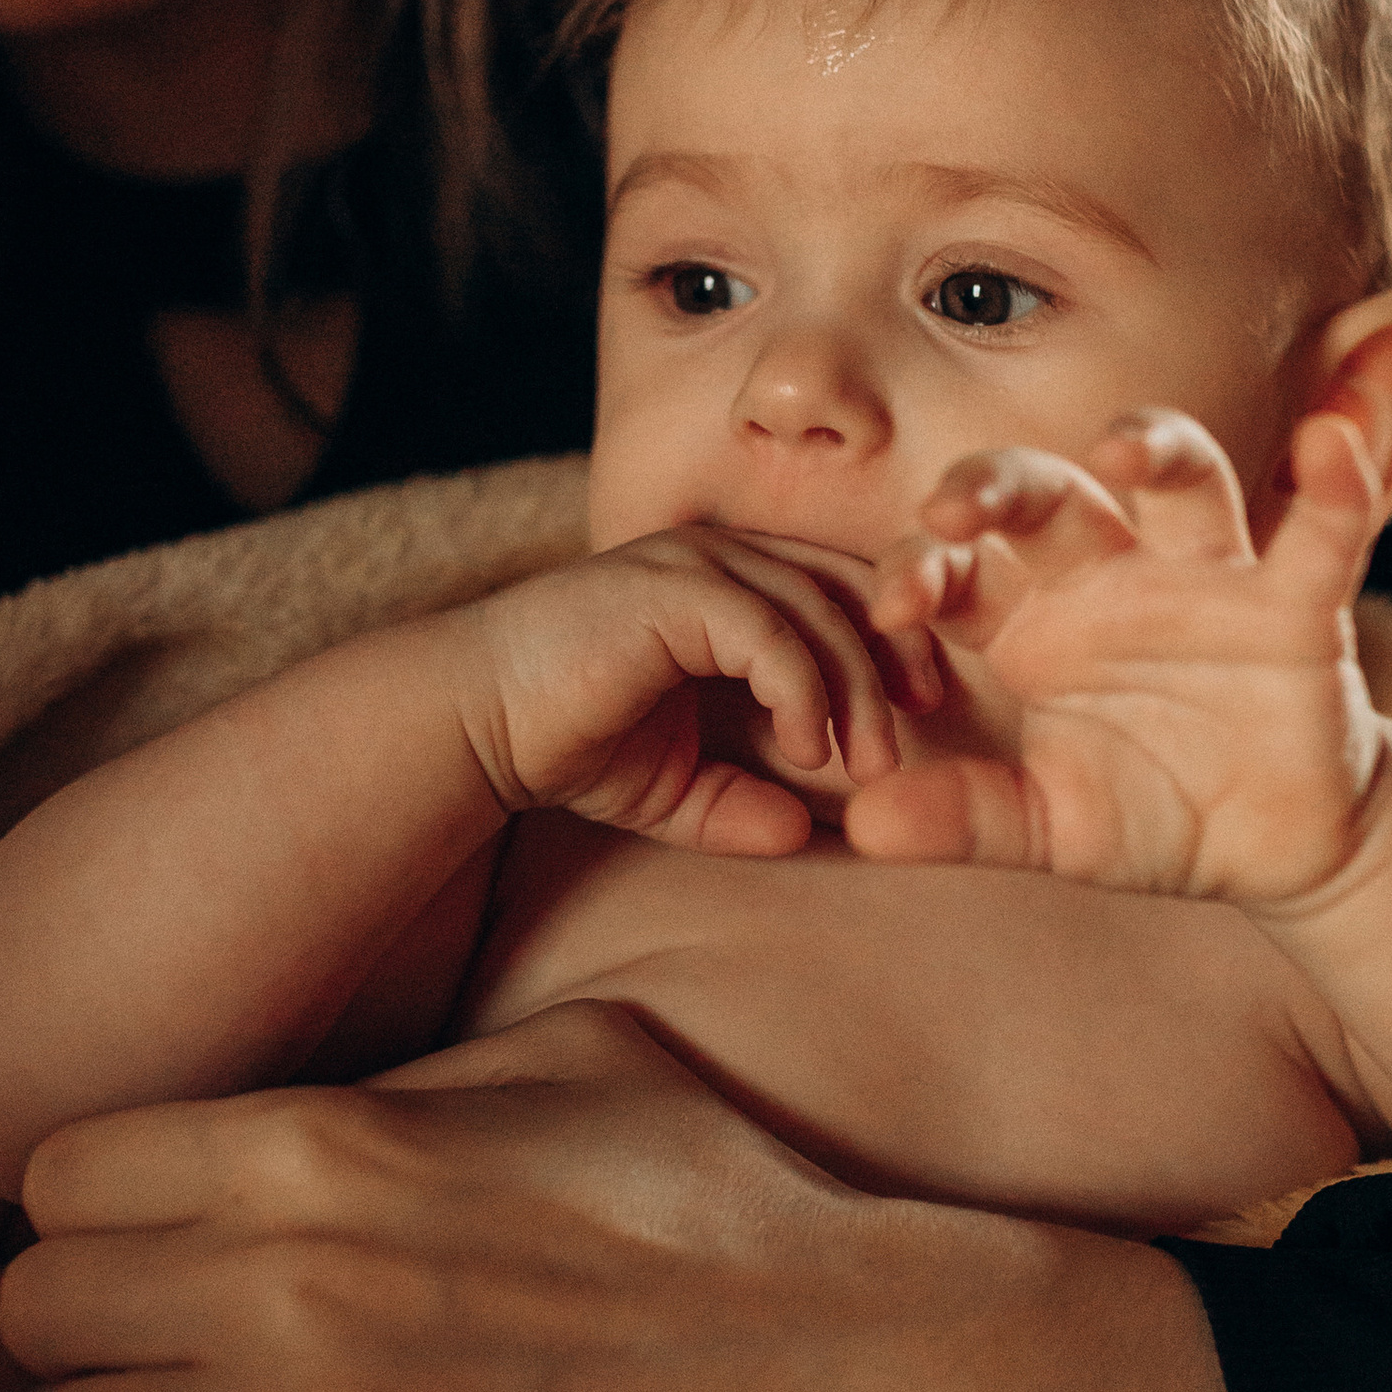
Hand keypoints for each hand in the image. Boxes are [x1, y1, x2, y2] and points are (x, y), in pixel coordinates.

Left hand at [3, 1002, 1293, 1391]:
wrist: (878, 1386)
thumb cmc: (731, 1200)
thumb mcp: (563, 1058)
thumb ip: (392, 1076)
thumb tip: (283, 1105)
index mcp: (319, 1144)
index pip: (59, 1176)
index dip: (109, 1206)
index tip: (173, 1232)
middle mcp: (286, 1294)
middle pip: (39, 1318)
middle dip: (102, 1326)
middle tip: (192, 1341)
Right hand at [457, 531, 935, 855]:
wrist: (474, 722)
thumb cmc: (567, 740)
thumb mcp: (674, 785)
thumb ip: (740, 805)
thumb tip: (805, 837)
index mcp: (728, 579)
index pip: (841, 585)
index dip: (889, 640)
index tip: (917, 709)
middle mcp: (718, 555)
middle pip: (848, 585)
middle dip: (894, 657)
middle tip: (914, 734)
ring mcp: (694, 563)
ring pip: (819, 610)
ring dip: (855, 690)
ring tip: (869, 765)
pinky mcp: (671, 591)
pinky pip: (769, 633)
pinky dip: (803, 691)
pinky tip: (806, 750)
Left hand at [848, 407, 1386, 904]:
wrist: (1274, 849)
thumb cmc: (1150, 813)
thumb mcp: (1052, 827)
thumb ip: (966, 818)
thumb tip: (860, 825)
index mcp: (1035, 620)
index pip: (960, 566)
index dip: (922, 571)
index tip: (895, 607)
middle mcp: (1115, 574)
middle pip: (1050, 495)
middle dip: (1000, 486)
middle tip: (955, 505)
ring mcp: (1209, 578)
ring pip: (1182, 478)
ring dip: (1157, 446)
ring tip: (1125, 449)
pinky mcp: (1300, 606)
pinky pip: (1322, 533)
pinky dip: (1334, 485)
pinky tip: (1328, 442)